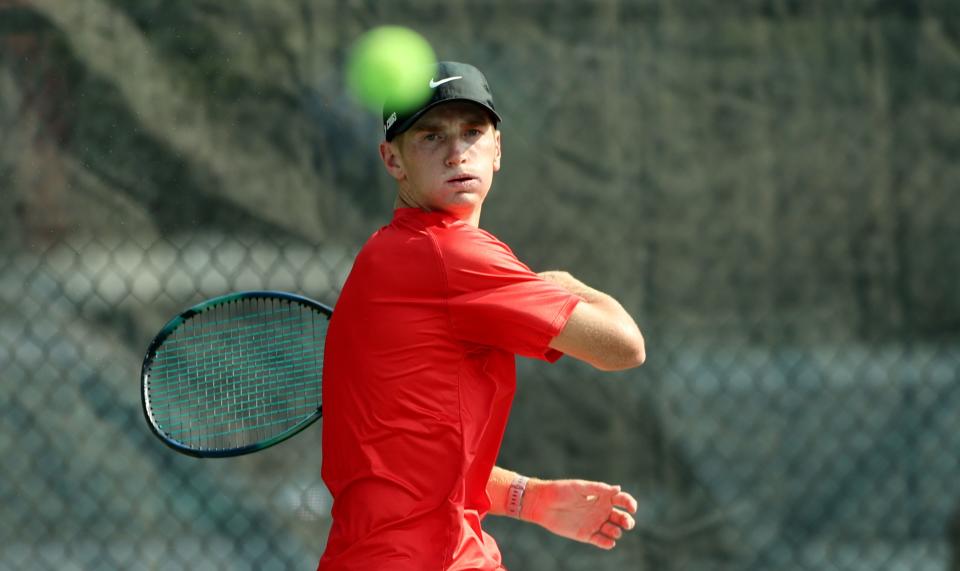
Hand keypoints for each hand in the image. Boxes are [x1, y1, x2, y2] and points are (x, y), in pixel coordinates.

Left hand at [523, 479, 637, 549]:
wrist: (543, 503)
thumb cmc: (561, 490)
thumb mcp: (580, 487)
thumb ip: (598, 489)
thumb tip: (618, 489)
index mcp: (602, 496)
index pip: (622, 500)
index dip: (630, 503)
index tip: (632, 508)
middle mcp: (601, 510)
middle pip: (621, 517)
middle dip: (627, 521)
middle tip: (626, 523)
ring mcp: (595, 523)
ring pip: (614, 530)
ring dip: (617, 531)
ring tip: (613, 530)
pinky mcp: (587, 535)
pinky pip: (602, 541)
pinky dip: (607, 543)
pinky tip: (608, 542)